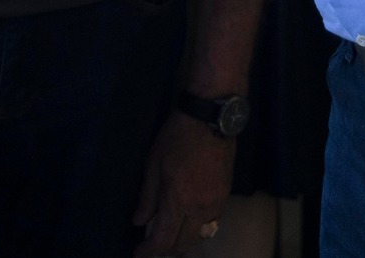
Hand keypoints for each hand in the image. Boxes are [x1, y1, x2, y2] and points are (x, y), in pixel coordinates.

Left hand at [133, 109, 235, 255]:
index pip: (163, 239)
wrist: (211, 119)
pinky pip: (211, 223)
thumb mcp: (153, 163)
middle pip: (184, 243)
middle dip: (166, 250)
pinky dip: (198, 230)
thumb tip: (138, 221)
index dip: (149, 251)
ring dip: (184, 242)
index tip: (138, 255)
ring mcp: (215, 203)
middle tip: (151, 246)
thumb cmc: (176, 137)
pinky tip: (188, 223)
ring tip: (169, 238)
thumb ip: (147, 197)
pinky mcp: (225, 196)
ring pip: (200, 236)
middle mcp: (199, 208)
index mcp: (178, 200)